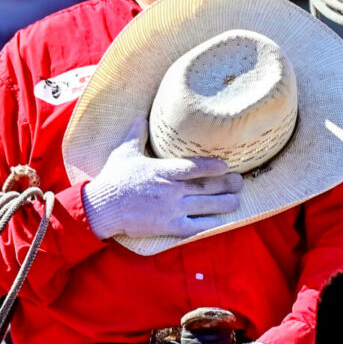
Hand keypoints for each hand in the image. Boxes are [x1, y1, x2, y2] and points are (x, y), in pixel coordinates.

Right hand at [79, 116, 243, 242]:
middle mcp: (172, 189)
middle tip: (240, 182)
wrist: (103, 207)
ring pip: (207, 206)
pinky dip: (210, 224)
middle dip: (227, 185)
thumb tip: (141, 117)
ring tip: (235, 201)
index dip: (214, 166)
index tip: (226, 166)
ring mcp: (172, 209)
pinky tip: (220, 222)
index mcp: (164, 170)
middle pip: (208, 187)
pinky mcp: (168, 226)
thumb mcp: (124, 151)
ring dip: (224, 204)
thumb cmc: (113, 178)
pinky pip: (195, 226)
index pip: (196, 166)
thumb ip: (137, 134)